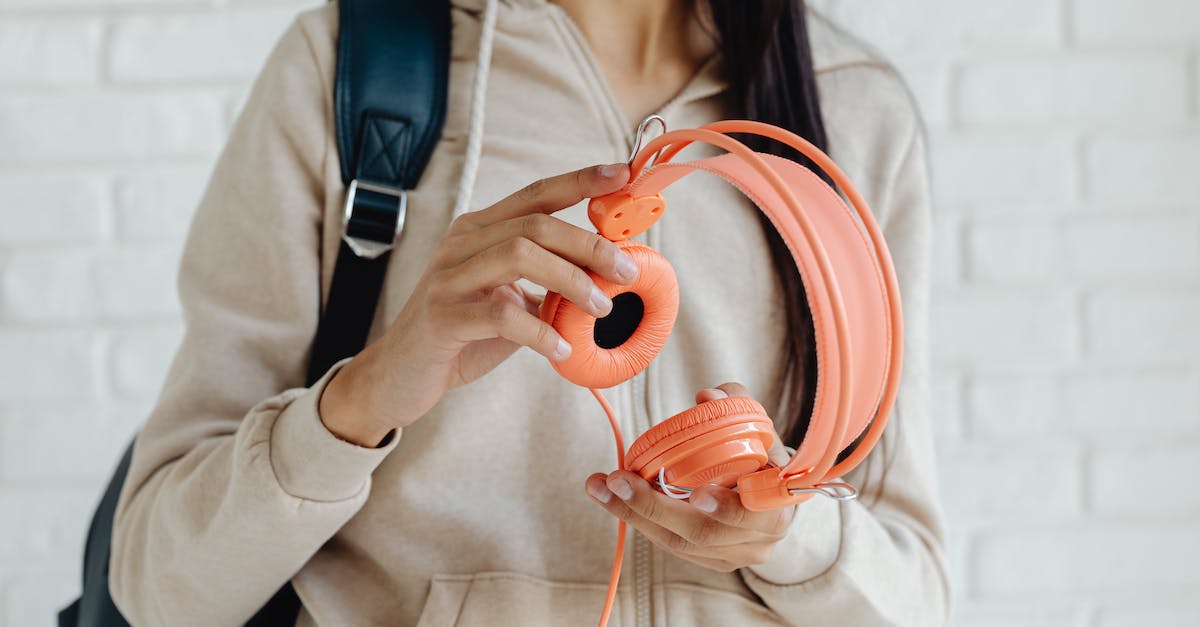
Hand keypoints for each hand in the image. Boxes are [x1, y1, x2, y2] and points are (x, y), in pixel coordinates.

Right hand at [319, 163, 639, 445]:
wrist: (399, 374)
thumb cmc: (461, 334)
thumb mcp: (508, 300)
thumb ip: (545, 283)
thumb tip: (607, 276)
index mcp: (479, 231)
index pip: (535, 194)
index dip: (580, 181)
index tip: (623, 174)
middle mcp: (461, 244)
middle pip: (534, 224)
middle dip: (589, 244)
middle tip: (626, 271)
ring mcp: (448, 279)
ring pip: (518, 256)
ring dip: (570, 281)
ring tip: (599, 309)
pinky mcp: (442, 317)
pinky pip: (501, 316)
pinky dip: (541, 331)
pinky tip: (560, 348)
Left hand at [585, 383, 795, 571]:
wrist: (771, 495)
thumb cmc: (763, 456)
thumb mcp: (758, 426)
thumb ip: (736, 406)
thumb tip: (706, 397)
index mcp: (778, 507)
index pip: (755, 514)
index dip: (727, 508)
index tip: (698, 494)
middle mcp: (758, 541)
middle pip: (702, 533)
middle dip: (654, 507)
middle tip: (618, 480)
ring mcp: (732, 556)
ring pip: (678, 543)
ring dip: (634, 514)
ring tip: (601, 486)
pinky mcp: (708, 561)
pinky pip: (669, 544)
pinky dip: (639, 519)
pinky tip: (612, 498)